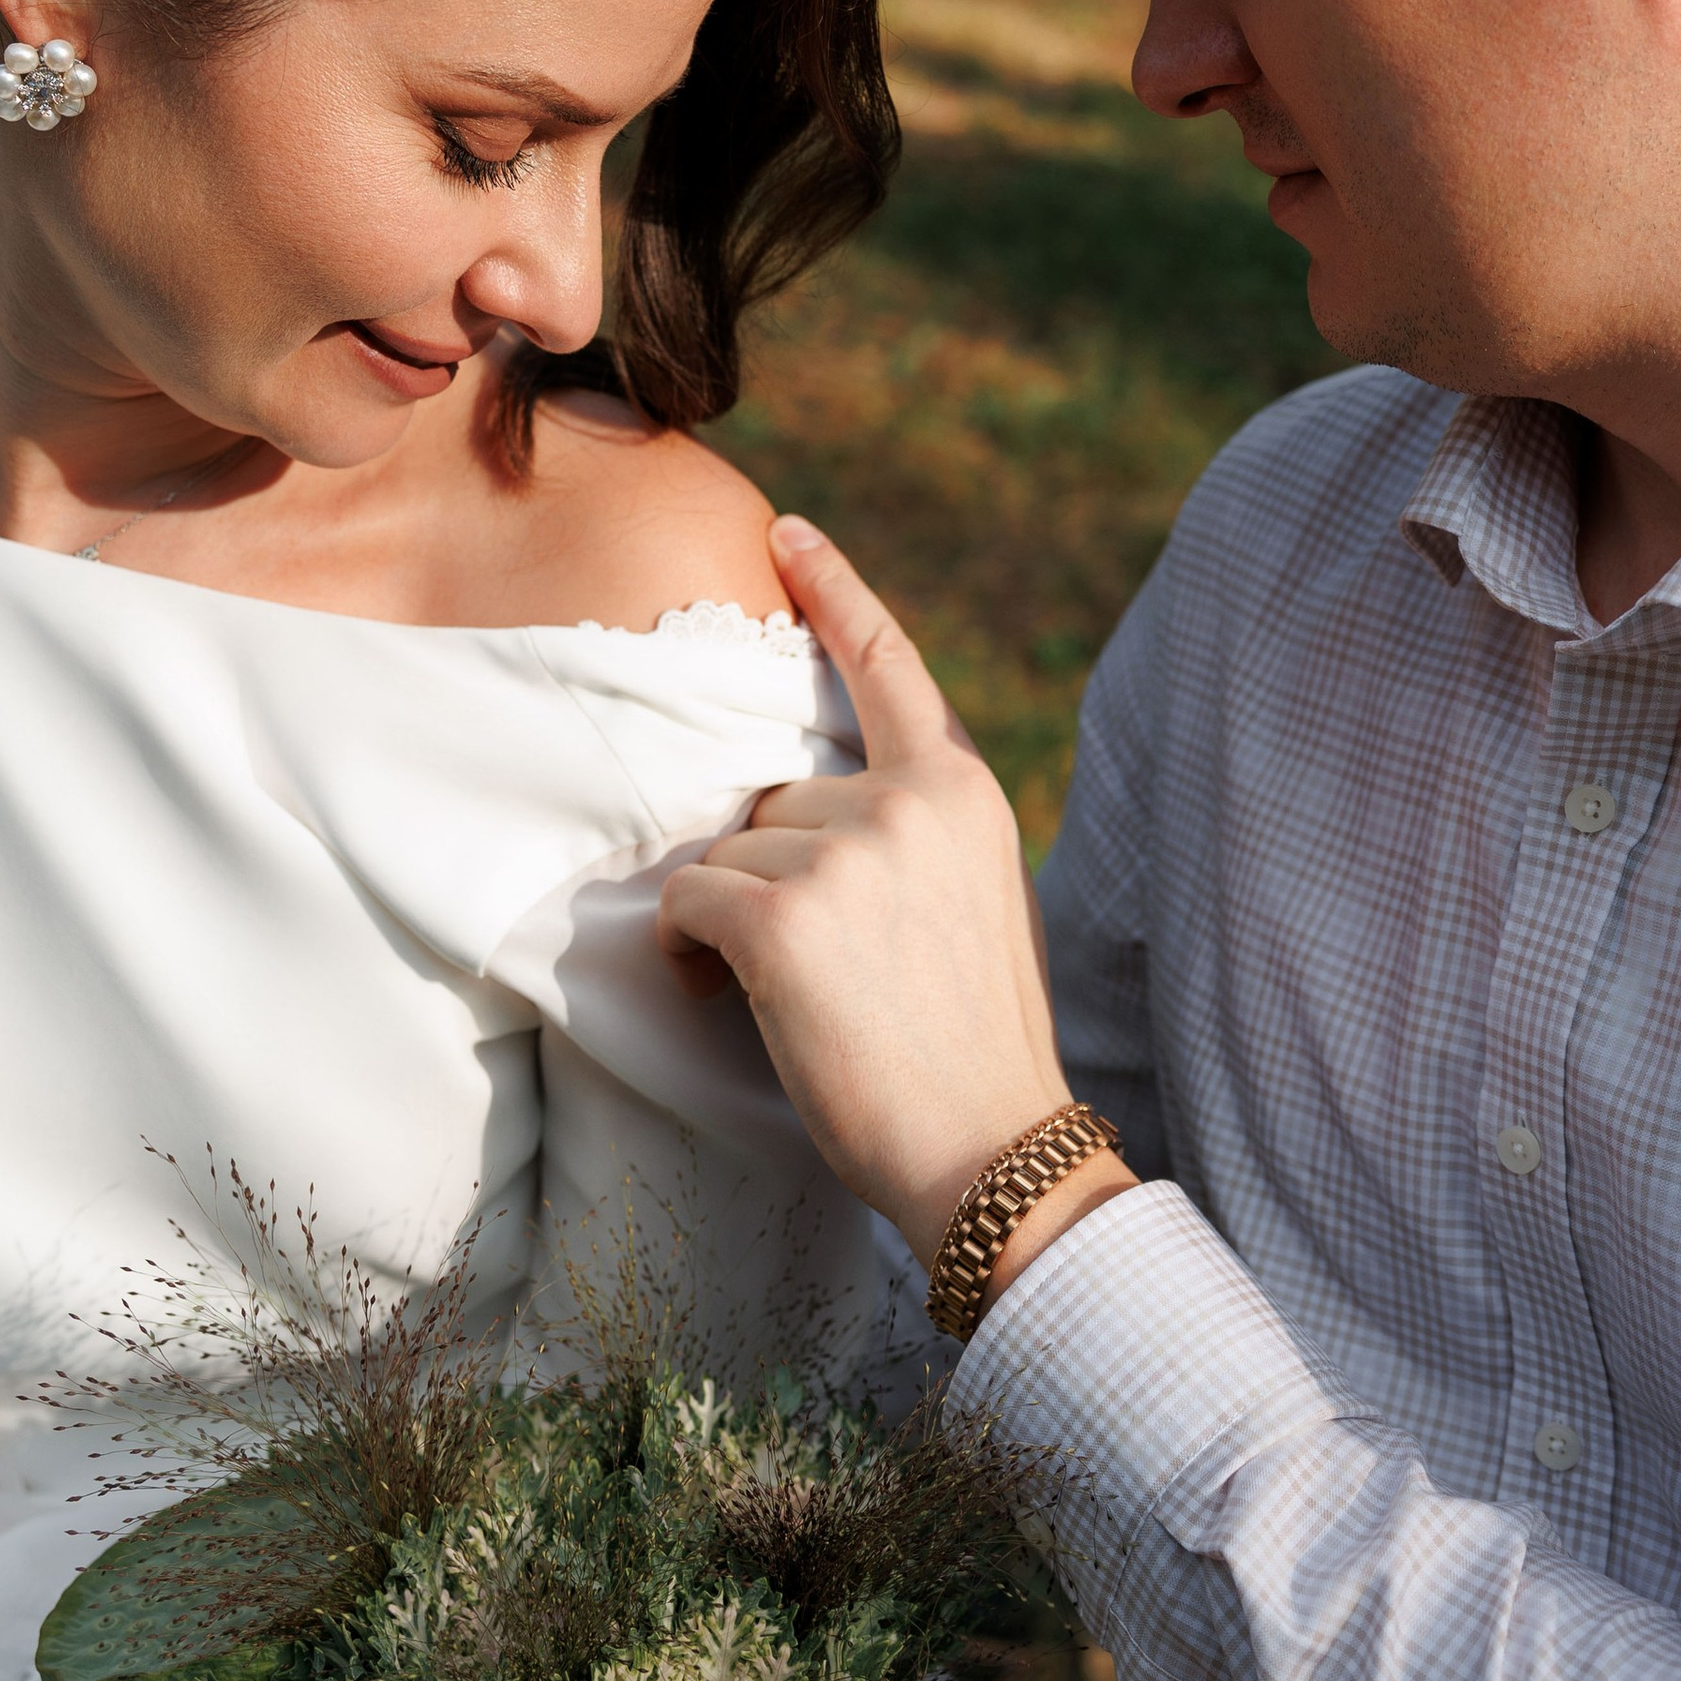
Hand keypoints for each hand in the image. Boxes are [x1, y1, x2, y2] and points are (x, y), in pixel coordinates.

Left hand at [658, 520, 1131, 1272]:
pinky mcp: (783, 914)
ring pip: (729, 852)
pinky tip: (727, 991)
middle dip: (773, 872)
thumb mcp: (977, 900)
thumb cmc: (975, 1045)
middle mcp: (907, 802)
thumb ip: (915, 832)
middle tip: (815, 963)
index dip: (834, 592)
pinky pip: (688, 900)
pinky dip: (688, 947)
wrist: (991, 1147)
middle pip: (777, 796)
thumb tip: (818, 810)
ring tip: (790, 993)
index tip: (786, 533)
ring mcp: (846, 852)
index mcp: (962, 792)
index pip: (888, 666)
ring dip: (733, 919)